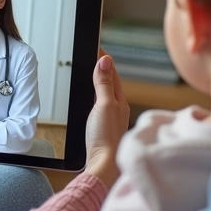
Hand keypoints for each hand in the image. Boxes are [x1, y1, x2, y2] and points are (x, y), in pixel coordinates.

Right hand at [85, 54, 129, 187]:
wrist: (104, 166)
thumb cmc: (105, 138)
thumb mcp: (104, 105)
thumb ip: (104, 83)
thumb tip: (105, 60)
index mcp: (120, 100)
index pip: (112, 72)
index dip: (104, 58)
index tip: (97, 44)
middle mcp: (118, 108)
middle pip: (111, 82)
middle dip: (103, 68)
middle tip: (94, 54)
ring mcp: (111, 119)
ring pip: (106, 94)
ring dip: (100, 81)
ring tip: (92, 71)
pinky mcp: (103, 128)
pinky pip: (100, 105)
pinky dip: (96, 96)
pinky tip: (91, 100)